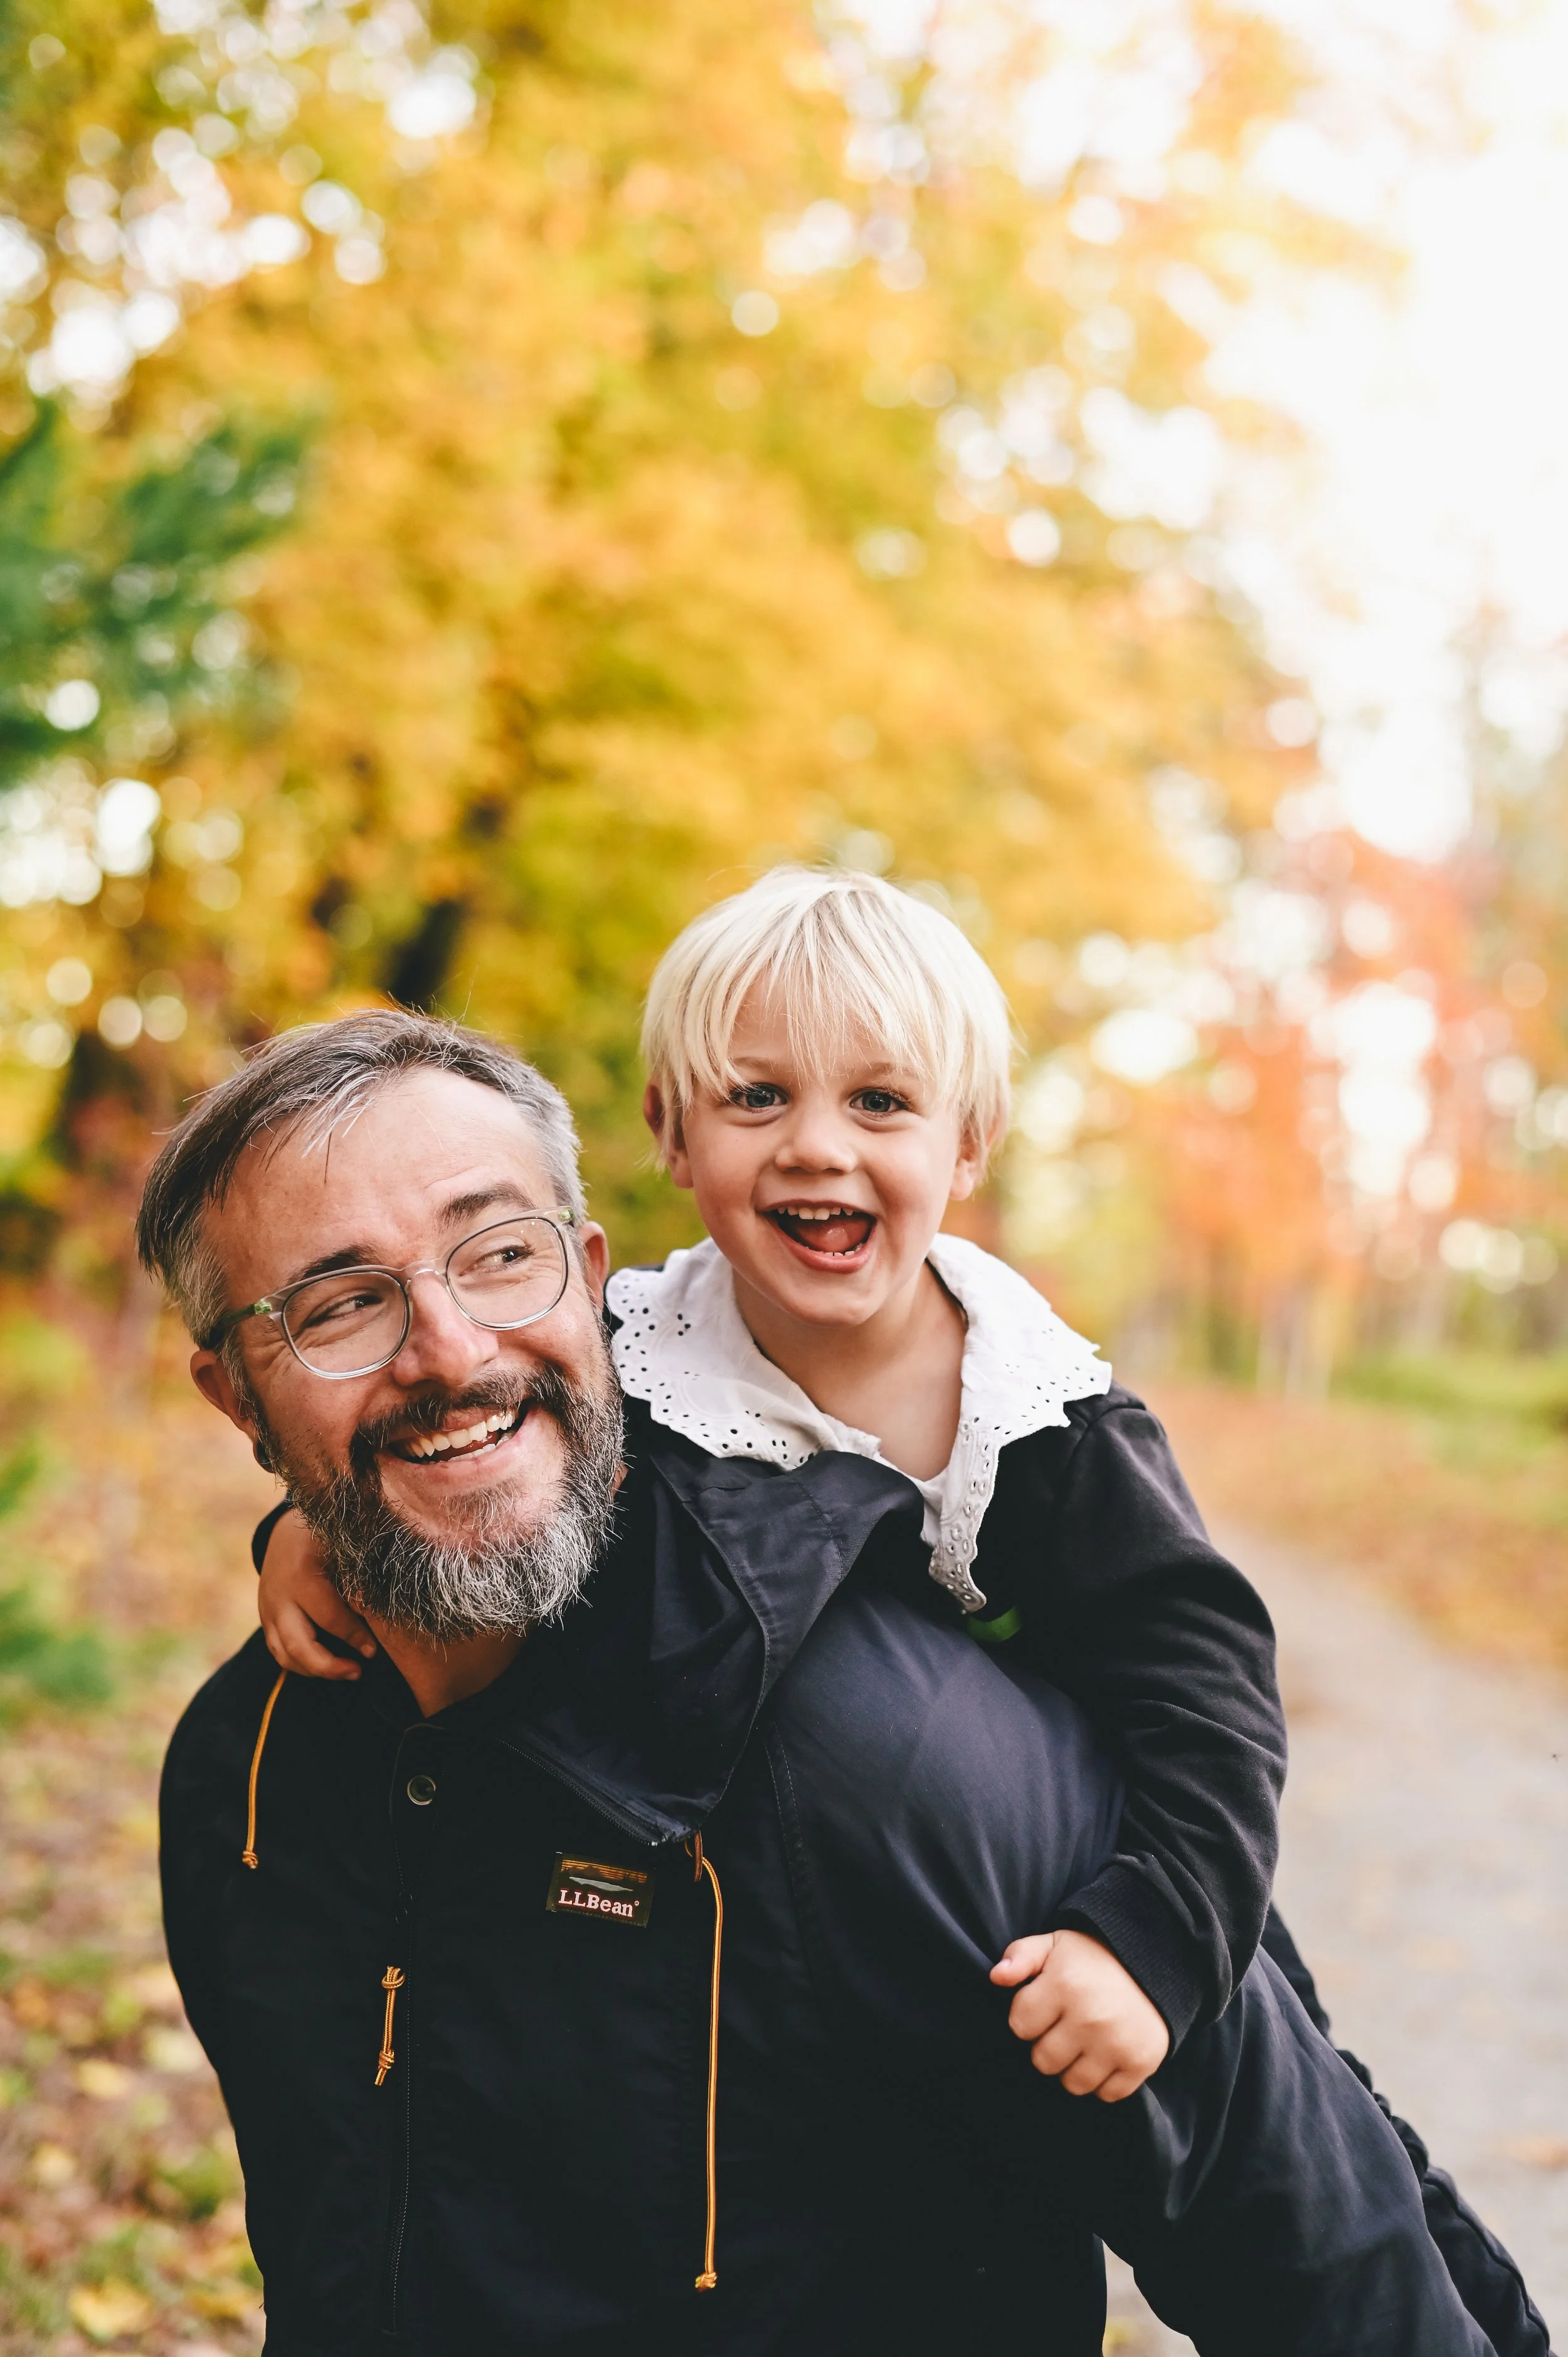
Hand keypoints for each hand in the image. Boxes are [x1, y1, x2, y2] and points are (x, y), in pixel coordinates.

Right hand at [258, 1508, 375, 1680]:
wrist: (285, 1530)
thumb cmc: (326, 1538)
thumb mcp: (343, 1547)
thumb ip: (361, 1577)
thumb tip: (391, 1608)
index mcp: (301, 1574)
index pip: (328, 1616)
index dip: (354, 1636)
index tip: (374, 1650)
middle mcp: (279, 1596)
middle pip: (299, 1645)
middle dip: (330, 1666)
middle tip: (359, 1672)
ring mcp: (268, 1611)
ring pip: (285, 1655)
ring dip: (316, 1671)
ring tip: (349, 1673)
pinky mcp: (265, 1620)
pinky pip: (279, 1653)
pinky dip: (302, 1665)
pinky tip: (328, 1668)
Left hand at [990, 1928, 1169, 2101]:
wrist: (1153, 1963)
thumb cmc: (1091, 1959)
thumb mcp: (1053, 1944)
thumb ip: (1020, 1956)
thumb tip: (996, 1977)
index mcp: (1064, 1985)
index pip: (1019, 2026)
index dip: (1028, 2017)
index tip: (1045, 2006)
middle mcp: (1090, 2018)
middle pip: (1043, 2061)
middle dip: (1048, 2046)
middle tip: (1064, 2026)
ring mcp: (1117, 2044)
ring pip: (1073, 2084)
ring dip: (1073, 2068)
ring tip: (1083, 2042)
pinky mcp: (1140, 2063)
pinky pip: (1106, 2095)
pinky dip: (1104, 2081)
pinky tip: (1106, 2054)